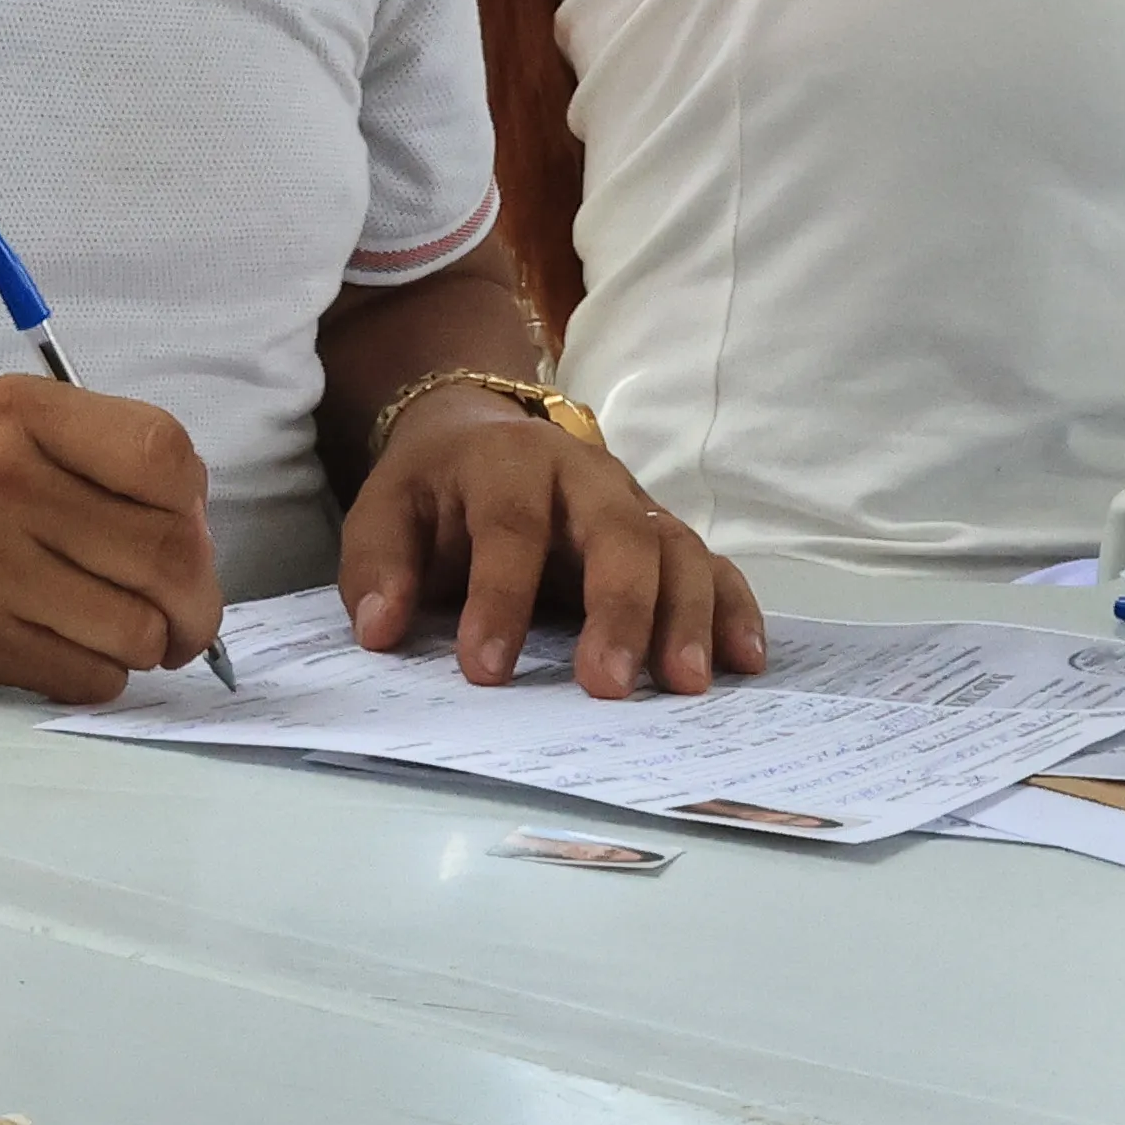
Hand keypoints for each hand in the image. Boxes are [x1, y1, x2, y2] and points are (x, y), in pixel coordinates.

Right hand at [0, 377, 213, 703]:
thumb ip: (91, 457)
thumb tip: (194, 535)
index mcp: (20, 414)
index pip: (166, 456)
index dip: (194, 507)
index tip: (182, 533)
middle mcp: (6, 483)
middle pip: (168, 555)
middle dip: (197, 602)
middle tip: (187, 618)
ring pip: (135, 629)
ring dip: (149, 646)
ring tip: (121, 636)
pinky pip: (83, 676)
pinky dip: (96, 677)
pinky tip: (68, 654)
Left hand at [339, 389, 759, 697]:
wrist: (478, 437)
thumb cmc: (433, 492)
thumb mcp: (384, 513)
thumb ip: (379, 567)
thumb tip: (382, 629)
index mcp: (508, 463)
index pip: (511, 529)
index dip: (499, 599)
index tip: (485, 670)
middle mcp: (585, 476)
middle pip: (618, 535)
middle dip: (618, 610)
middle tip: (608, 687)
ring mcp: (634, 504)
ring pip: (678, 550)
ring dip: (687, 617)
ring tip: (686, 685)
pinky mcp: (663, 535)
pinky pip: (712, 565)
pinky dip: (735, 609)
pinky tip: (745, 661)